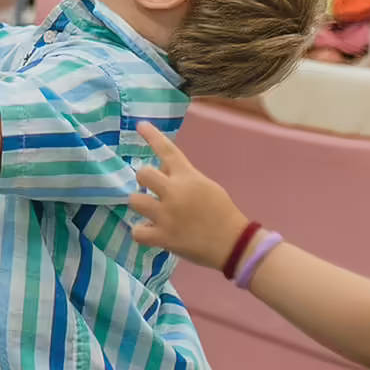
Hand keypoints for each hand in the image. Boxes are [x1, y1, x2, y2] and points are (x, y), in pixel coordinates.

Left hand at [130, 120, 246, 265]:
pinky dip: (142, 232)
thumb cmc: (222, 212)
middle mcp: (174, 192)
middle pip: (143, 174)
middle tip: (152, 190)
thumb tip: (160, 170)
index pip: (168, 151)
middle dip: (144, 180)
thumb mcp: (206, 186)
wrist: (234, 243)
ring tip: (151, 213)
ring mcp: (167, 215)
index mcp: (188, 177)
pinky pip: (138, 232)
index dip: (153, 136)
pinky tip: (151, 232)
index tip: (141, 125)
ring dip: (141, 205)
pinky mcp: (163, 237)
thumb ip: (183, 177)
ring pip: (135, 200)